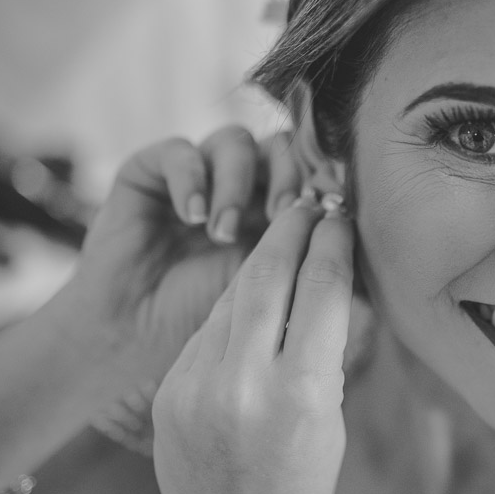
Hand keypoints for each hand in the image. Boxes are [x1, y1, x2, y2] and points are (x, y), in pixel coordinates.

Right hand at [48, 126, 304, 409]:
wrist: (132, 352)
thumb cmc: (209, 338)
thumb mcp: (275, 306)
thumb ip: (313, 272)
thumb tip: (362, 243)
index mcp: (280, 217)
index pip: (313, 173)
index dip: (324, 182)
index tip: (332, 210)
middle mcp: (241, 191)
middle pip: (281, 147)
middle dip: (289, 174)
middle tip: (284, 214)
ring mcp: (197, 181)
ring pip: (235, 141)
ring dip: (237, 182)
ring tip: (223, 233)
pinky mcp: (147, 178)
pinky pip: (177, 151)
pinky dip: (190, 179)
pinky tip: (193, 219)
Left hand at [151, 189, 352, 493]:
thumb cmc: (305, 482)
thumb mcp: (329, 414)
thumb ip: (322, 346)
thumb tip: (325, 276)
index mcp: (302, 392)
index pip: (320, 287)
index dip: (331, 241)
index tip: (339, 214)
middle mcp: (244, 384)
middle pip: (266, 275)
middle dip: (289, 229)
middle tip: (306, 200)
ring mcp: (197, 388)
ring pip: (232, 299)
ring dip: (259, 264)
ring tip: (280, 238)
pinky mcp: (169, 393)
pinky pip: (206, 333)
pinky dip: (231, 311)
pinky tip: (249, 301)